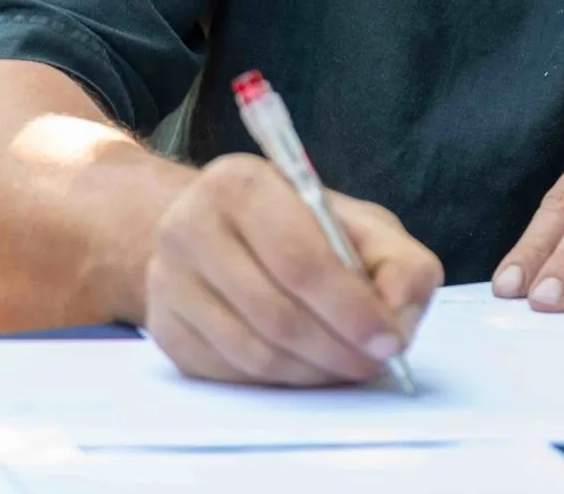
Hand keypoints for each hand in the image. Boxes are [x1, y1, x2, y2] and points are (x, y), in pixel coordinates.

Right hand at [144, 154, 443, 385]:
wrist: (221, 231)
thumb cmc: (303, 227)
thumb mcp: (361, 224)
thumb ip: (398, 262)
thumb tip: (396, 318)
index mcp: (241, 184)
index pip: (300, 259)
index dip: (350, 308)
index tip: (388, 341)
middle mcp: (190, 227)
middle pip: (276, 312)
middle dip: (337, 348)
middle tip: (373, 363)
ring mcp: (168, 282)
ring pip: (253, 352)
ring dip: (312, 371)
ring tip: (346, 365)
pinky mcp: (165, 330)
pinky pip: (230, 373)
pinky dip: (280, 380)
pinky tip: (306, 366)